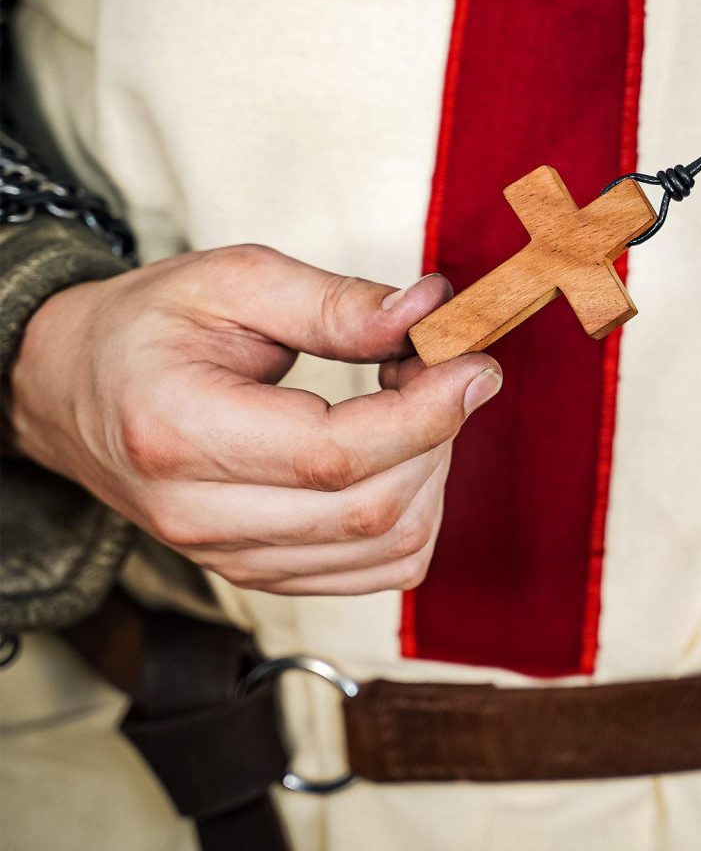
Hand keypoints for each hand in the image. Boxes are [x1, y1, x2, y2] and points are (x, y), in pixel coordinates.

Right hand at [6, 245, 501, 593]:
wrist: (74, 388)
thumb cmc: (148, 326)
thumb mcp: (232, 279)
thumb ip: (334, 302)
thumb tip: (431, 313)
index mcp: (181, 433)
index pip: (334, 456)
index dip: (427, 413)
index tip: (477, 364)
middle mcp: (199, 516)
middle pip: (371, 510)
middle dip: (438, 433)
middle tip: (437, 364)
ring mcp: (228, 557)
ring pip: (386, 550)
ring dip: (433, 472)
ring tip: (411, 401)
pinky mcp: (259, 570)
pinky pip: (375, 571)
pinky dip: (415, 511)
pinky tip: (397, 450)